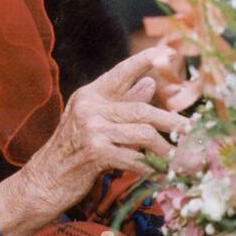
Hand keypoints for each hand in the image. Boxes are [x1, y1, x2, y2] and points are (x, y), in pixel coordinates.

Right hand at [8, 48, 192, 226]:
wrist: (42, 182)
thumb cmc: (71, 152)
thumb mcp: (93, 122)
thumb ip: (121, 103)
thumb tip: (150, 83)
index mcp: (90, 95)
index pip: (121, 72)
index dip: (144, 61)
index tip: (167, 52)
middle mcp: (90, 107)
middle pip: (142, 108)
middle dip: (172, 121)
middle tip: (192, 130)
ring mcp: (92, 129)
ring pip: (143, 134)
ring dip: (165, 151)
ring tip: (179, 161)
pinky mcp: (95, 152)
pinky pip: (135, 158)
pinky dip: (150, 168)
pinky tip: (159, 174)